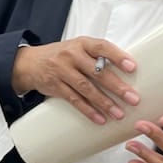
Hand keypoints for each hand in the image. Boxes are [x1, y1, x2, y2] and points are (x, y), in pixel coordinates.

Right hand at [11, 36, 138, 123]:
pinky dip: (88, 110)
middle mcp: (71, 55)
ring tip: (119, 113)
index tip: (132, 67)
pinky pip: (74, 99)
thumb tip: (127, 70)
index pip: (102, 47)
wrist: (29, 63)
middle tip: (133, 98)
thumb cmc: (61, 55)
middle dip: (117, 86)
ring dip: (104, 102)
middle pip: (97, 71)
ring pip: (86, 88)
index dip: (117, 56)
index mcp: (81, 43)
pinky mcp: (55, 86)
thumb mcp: (77, 48)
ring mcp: (62, 71)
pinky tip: (100, 118)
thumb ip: (97, 56)